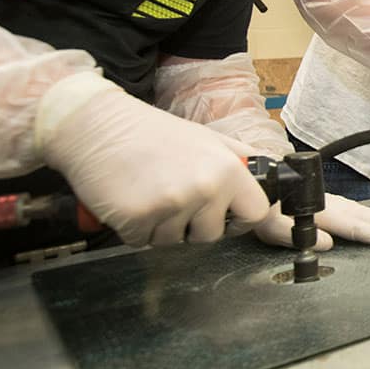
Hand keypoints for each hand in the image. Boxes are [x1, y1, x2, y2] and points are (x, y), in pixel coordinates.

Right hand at [41, 87, 272, 247]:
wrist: (97, 127)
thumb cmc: (151, 133)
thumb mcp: (208, 139)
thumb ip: (239, 160)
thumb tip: (272, 175)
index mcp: (226, 169)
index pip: (256, 213)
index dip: (240, 218)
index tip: (226, 215)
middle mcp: (204, 188)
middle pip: (212, 235)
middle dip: (194, 225)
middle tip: (174, 196)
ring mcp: (170, 206)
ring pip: (175, 241)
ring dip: (162, 226)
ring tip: (150, 192)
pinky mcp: (137, 220)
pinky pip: (143, 242)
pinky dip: (136, 229)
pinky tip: (130, 200)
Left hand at [252, 193, 369, 250]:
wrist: (243, 176)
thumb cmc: (251, 199)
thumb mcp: (261, 218)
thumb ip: (290, 231)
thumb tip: (328, 243)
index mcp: (313, 209)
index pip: (351, 224)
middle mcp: (325, 204)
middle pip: (364, 217)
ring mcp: (326, 202)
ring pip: (362, 212)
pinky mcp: (322, 203)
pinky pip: (355, 210)